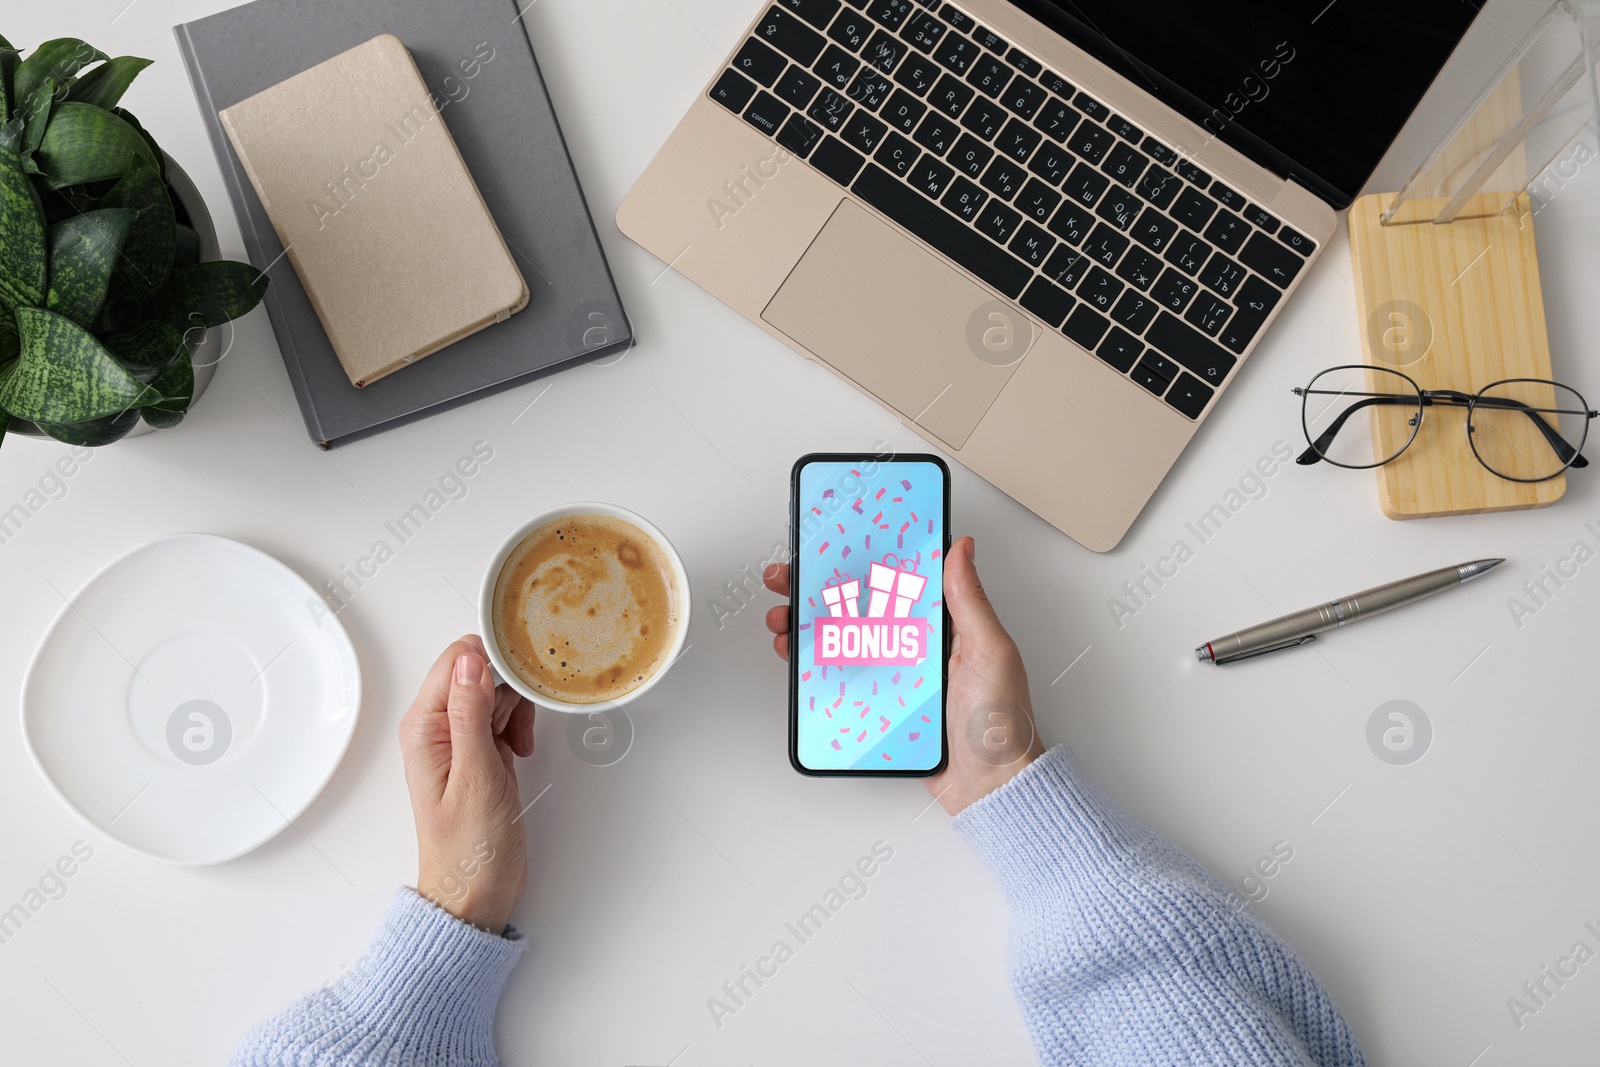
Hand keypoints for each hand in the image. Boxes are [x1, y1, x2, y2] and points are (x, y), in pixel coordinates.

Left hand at [398, 636, 536, 933]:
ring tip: (520, 744)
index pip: (457, 659)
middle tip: (520, 724)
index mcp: (424, 727)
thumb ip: (471, 714)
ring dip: (516, 709)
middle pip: (477, 670)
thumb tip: (472, 661)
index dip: (494, 660)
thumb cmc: (469, 849)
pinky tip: (521, 748)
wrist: (474, 893)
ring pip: (493, 691)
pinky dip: (518, 724)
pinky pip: (500, 716)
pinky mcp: (477, 751)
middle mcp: (435, 727)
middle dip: (509, 687)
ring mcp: (456, 739)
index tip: (522, 679)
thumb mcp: (476, 777)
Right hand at [764, 537, 1042, 814]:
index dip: (861, 560)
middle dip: (819, 589)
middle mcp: (916, 645)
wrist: (989, 786)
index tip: (832, 545)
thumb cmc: (999, 720)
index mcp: (944, 623)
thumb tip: (962, 547)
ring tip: (784, 619)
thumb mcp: (989, 649)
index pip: (896, 579)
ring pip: (843, 641)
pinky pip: (843, 681)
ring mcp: (896, 676)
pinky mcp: (881, 705)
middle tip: (788, 580)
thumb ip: (970, 599)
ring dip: (807, 626)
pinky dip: (814, 668)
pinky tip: (797, 658)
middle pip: (860, 606)